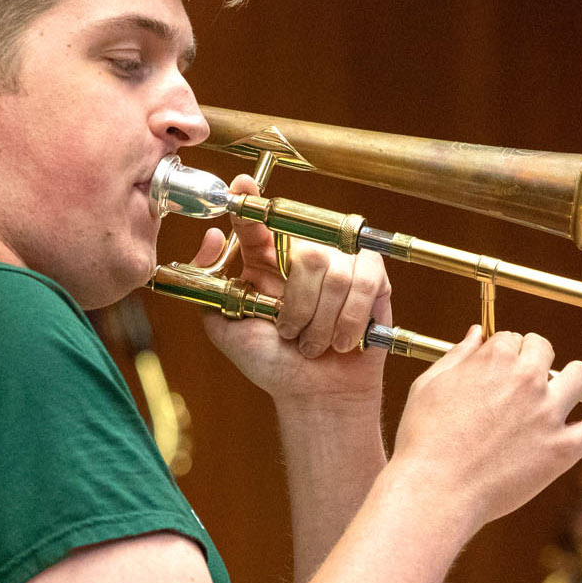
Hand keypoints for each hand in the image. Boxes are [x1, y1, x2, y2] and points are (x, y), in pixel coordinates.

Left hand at [192, 176, 391, 405]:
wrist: (315, 395)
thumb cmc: (272, 364)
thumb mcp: (226, 328)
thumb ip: (208, 285)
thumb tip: (212, 236)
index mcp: (265, 260)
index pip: (257, 221)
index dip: (251, 202)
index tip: (241, 187)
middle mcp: (303, 255)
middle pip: (308, 255)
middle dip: (299, 306)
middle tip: (291, 333)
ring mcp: (341, 263)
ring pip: (335, 274)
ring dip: (322, 322)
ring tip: (314, 343)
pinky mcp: (373, 279)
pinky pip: (365, 282)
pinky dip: (349, 320)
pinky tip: (342, 340)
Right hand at [392, 327, 581, 533]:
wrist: (435, 490)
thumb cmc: (423, 441)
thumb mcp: (428, 386)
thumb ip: (458, 356)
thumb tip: (477, 333)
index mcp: (494, 358)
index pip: (511, 339)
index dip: (503, 356)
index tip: (497, 374)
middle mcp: (526, 379)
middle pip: (545, 349)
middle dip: (534, 361)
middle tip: (522, 388)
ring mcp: (548, 413)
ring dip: (571, 382)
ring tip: (556, 400)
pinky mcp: (562, 449)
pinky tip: (571, 437)